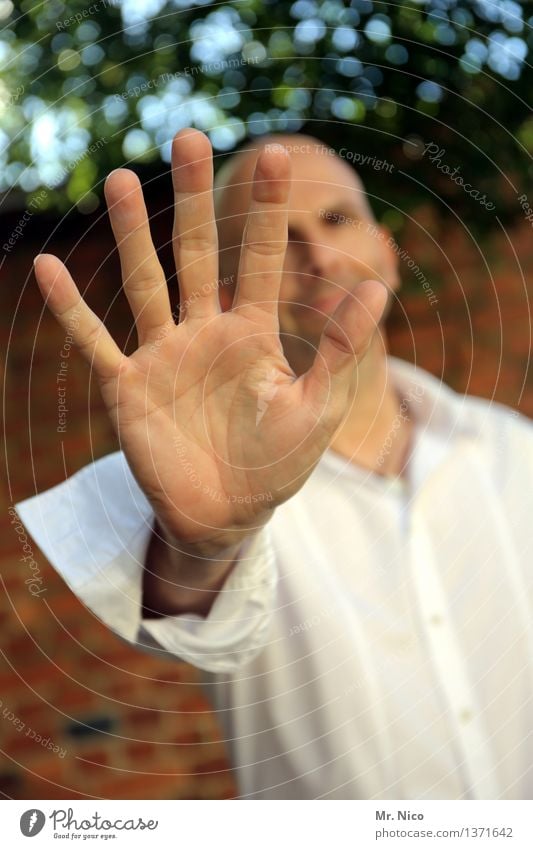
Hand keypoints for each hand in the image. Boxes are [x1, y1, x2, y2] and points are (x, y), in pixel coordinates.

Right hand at [34, 129, 386, 555]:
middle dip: (195, 198)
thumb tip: (376, 284)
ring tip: (122, 181)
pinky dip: (73, 311)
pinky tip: (51, 271)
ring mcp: (163, 356)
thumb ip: (338, 348)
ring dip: (132, 235)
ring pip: (145, 283)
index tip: (278, 155)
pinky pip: (95, 342)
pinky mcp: (127, 388)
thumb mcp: (315, 407)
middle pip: (197, 253)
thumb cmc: (276, 466)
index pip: (261, 260)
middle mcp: (204, 333)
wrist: (225, 516)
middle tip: (190, 137)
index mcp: (252, 334)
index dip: (268, 210)